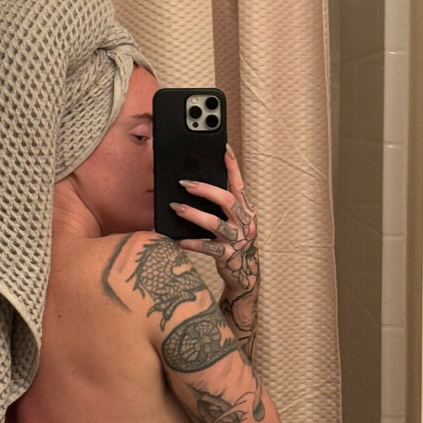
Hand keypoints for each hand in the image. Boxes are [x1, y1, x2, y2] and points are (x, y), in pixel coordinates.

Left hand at [171, 144, 258, 295]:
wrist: (244, 274)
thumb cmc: (235, 241)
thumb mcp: (235, 221)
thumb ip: (223, 205)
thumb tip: (197, 184)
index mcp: (247, 210)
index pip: (239, 184)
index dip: (232, 166)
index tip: (224, 149)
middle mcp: (245, 223)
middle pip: (227, 200)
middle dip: (205, 189)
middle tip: (185, 183)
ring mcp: (237, 240)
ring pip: (214, 223)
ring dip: (193, 214)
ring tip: (176, 207)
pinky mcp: (227, 255)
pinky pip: (206, 247)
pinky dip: (190, 242)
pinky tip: (176, 239)